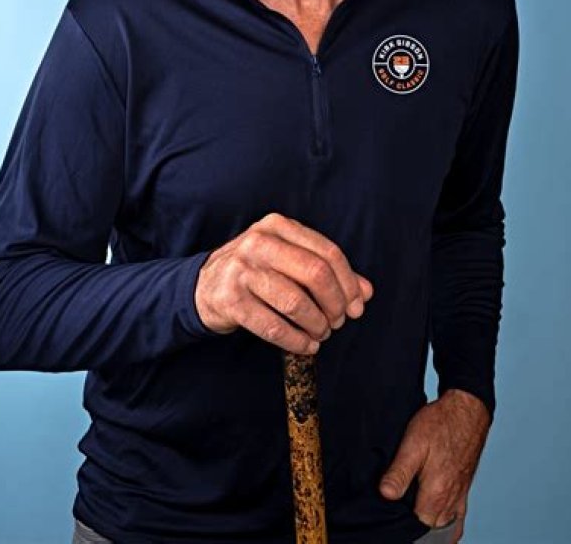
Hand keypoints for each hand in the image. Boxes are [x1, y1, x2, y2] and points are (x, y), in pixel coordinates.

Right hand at [194, 213, 373, 354]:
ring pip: (296, 302)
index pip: (327, 252)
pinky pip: (274, 326)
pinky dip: (297, 341)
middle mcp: (259, 242)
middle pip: (316, 274)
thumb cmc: (257, 271)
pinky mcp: (231, 299)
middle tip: (338, 321)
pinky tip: (306, 345)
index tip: (357, 306)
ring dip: (317, 325)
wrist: (204, 286)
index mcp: (278, 226)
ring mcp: (242, 270)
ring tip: (321, 333)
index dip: (349, 282)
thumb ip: (328, 271)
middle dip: (335, 304)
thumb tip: (365, 292)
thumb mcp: (289, 260)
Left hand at [378, 389, 490, 542]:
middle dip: (414, 526)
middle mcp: (450, 500)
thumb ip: (400, 472)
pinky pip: (457, 518)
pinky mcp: (464, 489)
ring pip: (443, 525)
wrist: (466, 410)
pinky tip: (435, 518)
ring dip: (429, 525)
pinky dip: (446, 524)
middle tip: (397, 512)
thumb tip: (385, 495)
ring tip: (412, 514)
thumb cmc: (440, 424)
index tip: (389, 514)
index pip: (416, 527)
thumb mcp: (413, 443)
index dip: (401, 523)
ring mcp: (459, 496)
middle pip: (430, 529)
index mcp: (436, 494)